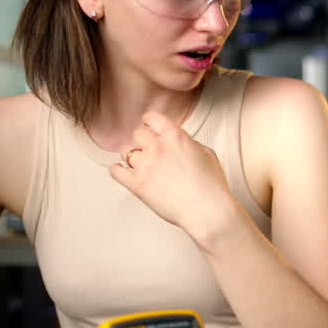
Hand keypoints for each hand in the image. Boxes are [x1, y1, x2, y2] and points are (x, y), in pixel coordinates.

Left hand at [108, 110, 236, 237]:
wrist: (207, 210)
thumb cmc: (211, 186)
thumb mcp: (206, 154)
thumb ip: (188, 143)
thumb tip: (179, 143)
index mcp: (175, 136)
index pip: (151, 117)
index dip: (150, 122)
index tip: (150, 127)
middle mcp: (157, 147)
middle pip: (137, 133)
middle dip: (143, 141)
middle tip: (149, 150)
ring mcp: (145, 166)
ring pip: (126, 152)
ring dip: (133, 157)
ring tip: (143, 165)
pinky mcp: (137, 184)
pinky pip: (115, 171)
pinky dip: (118, 171)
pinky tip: (124, 172)